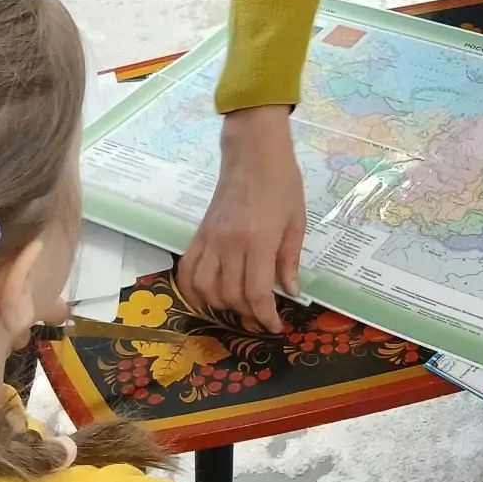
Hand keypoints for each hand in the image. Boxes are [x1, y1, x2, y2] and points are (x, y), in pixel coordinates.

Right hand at [178, 107, 304, 333]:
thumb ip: (289, 260)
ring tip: (238, 306)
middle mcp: (229, 244)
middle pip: (230, 295)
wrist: (253, 154)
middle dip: (247, 313)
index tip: (275, 327)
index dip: (265, 316)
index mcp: (258, 240)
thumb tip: (291, 293)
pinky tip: (205, 298)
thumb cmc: (282, 185)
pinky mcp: (198, 234)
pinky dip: (191, 291)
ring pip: (204, 289)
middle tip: (262, 314)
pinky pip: (186, 270)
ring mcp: (210, 239)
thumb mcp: (296, 223)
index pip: (256, 292)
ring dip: (221, 305)